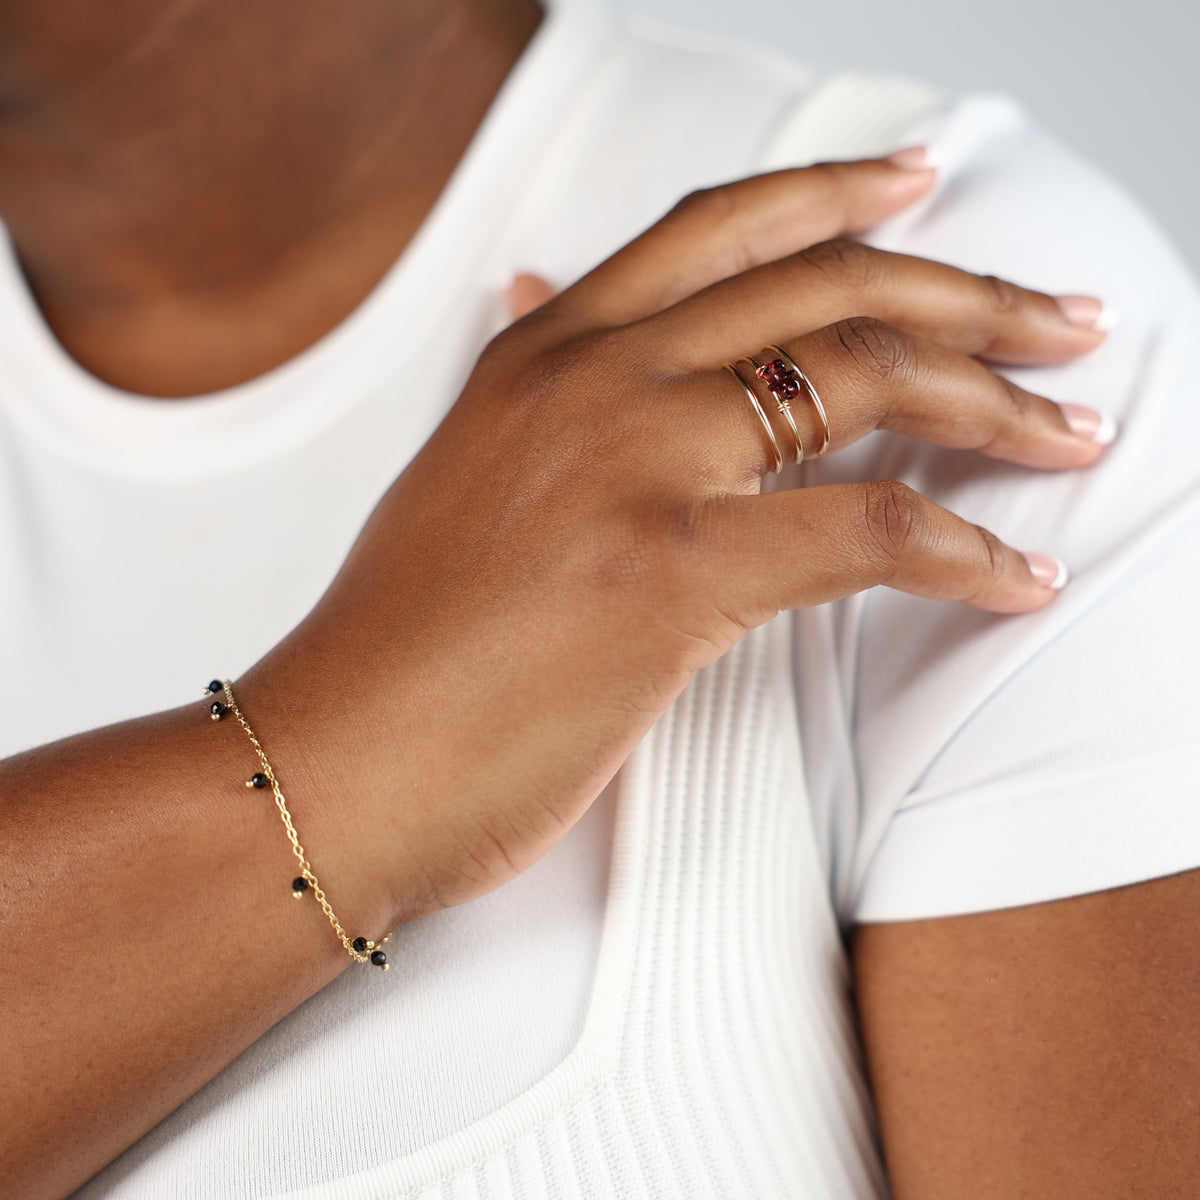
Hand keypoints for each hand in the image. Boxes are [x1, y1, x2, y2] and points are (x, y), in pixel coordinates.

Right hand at [251, 154, 1111, 925]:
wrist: (336, 757)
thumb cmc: (401, 645)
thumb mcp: (461, 474)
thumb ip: (523, 385)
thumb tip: (537, 300)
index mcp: (544, 352)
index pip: (720, 226)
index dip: (838, 197)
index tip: (922, 191)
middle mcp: (594, 379)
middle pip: (825, 284)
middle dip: (970, 294)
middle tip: (1058, 320)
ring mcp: (632, 463)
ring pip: (864, 378)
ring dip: (997, 402)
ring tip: (1068, 429)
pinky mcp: (668, 572)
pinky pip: (866, 530)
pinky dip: (964, 550)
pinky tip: (1013, 574)